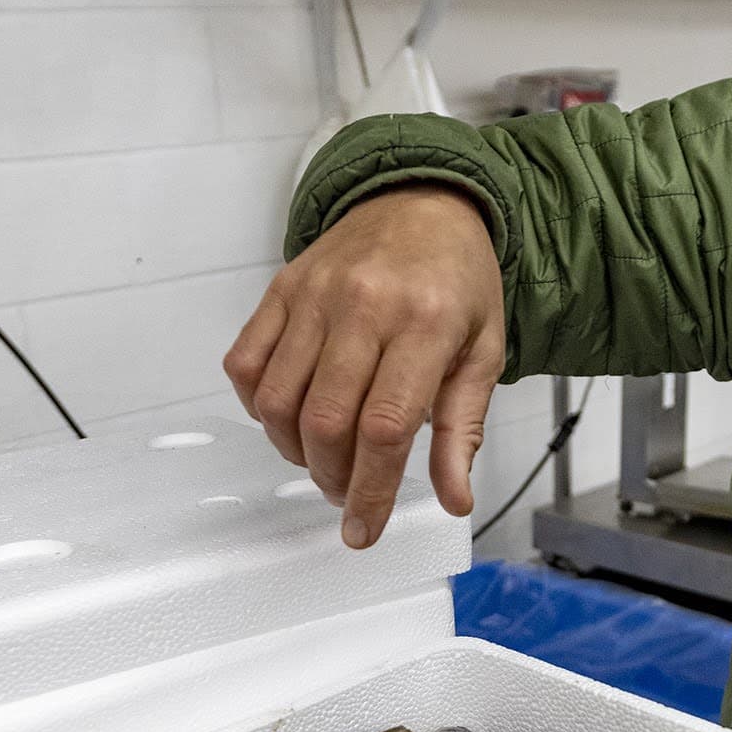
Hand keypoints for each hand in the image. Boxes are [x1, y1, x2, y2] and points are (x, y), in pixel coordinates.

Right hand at [223, 184, 504, 549]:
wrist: (422, 202)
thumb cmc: (456, 281)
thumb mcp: (484, 353)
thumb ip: (464, 429)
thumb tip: (452, 497)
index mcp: (426, 324)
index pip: (385, 427)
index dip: (369, 491)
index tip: (363, 530)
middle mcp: (366, 306)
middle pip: (325, 420)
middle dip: (331, 478)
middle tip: (347, 493)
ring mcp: (315, 295)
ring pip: (280, 399)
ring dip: (293, 451)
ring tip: (321, 459)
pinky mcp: (281, 289)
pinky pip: (247, 363)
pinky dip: (260, 406)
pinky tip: (289, 418)